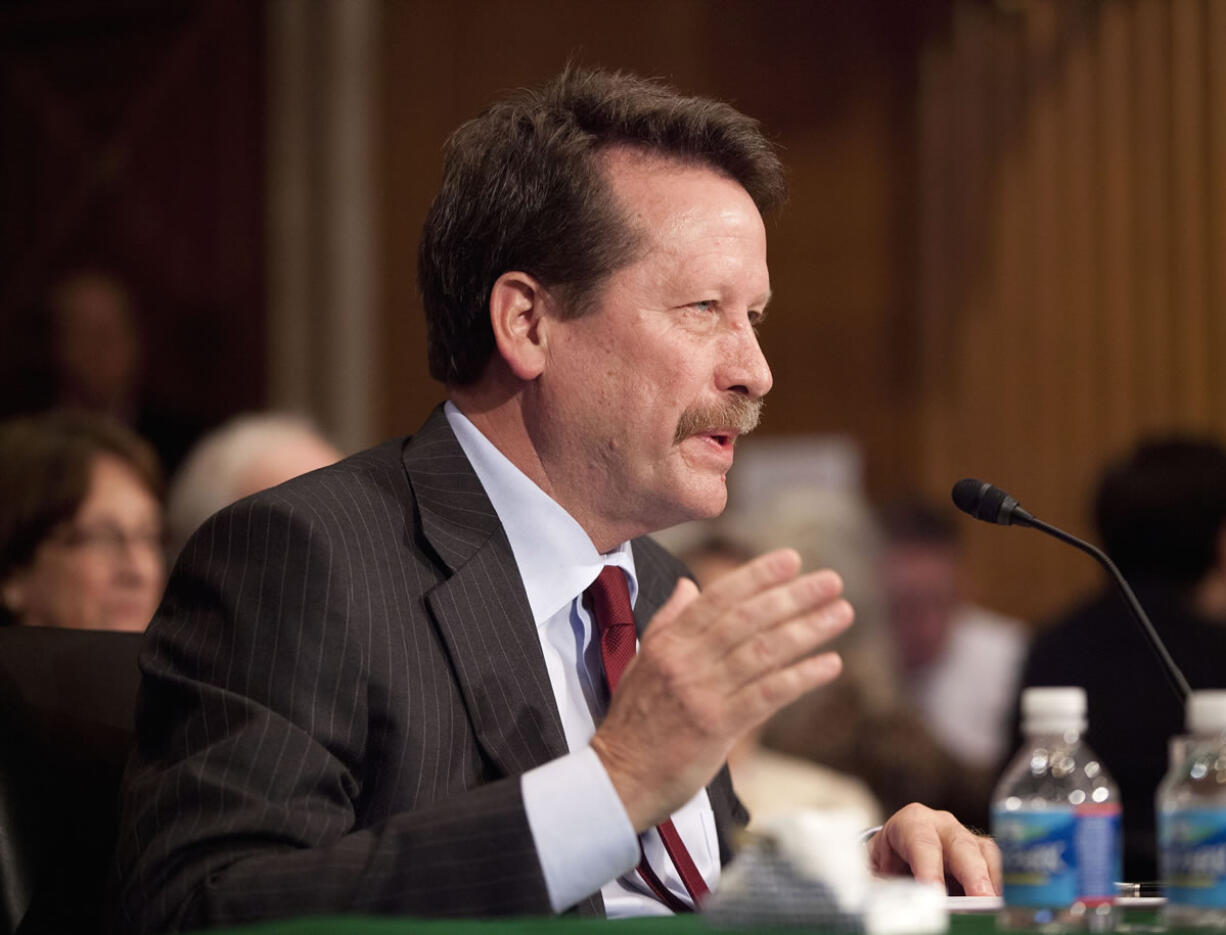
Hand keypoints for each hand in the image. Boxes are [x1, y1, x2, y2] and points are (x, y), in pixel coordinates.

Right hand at [590, 548, 853, 831]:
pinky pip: (767, 695)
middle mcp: (686, 661)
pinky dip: (801, 677)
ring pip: (763, 652)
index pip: (718, 598)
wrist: (618, 778)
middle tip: (831, 581)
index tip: (791, 560)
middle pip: (747, 619)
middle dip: (793, 596)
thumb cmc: (632, 724)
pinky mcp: (717, 727)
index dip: (757, 576)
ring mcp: (702, 693)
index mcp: (668, 643)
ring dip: (807, 630)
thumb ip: (668, 621)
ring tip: (841, 613)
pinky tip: (830, 664)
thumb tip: (689, 586)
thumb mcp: (641, 662)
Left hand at [868, 803, 1000, 896]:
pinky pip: (997, 870)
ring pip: (986, 855)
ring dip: (992, 881)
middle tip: (980, 900)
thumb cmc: (884, 866)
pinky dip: (999, 888)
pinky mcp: (982, 860)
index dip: (929, 867)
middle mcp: (943, 826)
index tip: (933, 891)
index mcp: (911, 823)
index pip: (921, 842)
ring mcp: (966, 840)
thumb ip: (885, 888)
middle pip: (961, 845)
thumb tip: (895, 907)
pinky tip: (997, 907)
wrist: (891, 862)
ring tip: (993, 908)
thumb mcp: (875, 874)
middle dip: (972, 874)